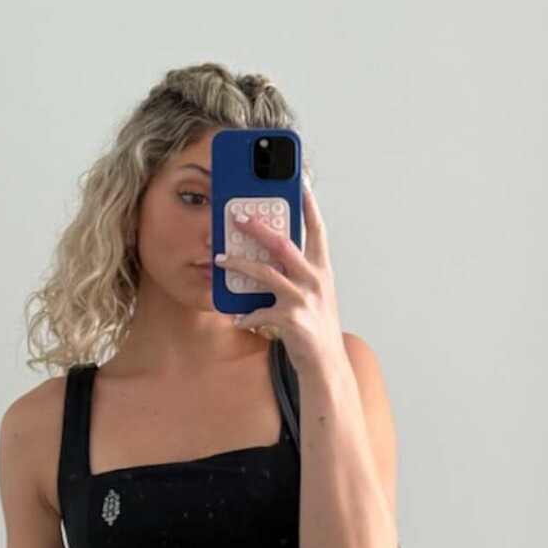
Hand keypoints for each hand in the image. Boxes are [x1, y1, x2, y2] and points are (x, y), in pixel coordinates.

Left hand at [216, 179, 344, 375]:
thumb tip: (270, 254)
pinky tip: (236, 317)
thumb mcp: (313, 294)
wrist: (327, 365)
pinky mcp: (292, 320)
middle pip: (283, 243)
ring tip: (220, 260)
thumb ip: (297, 273)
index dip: (308, 205)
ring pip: (265, 273)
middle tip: (238, 216)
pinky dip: (245, 314)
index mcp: (321, 270)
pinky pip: (260, 311)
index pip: (317, 229)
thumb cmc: (316, 328)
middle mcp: (315, 280)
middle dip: (258, 227)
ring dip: (239, 265)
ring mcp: (304, 299)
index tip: (299, 183)